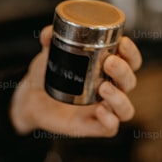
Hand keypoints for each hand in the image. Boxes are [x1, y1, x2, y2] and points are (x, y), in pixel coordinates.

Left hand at [9, 25, 142, 137]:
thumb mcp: (48, 54)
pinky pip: (110, 128)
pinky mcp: (91, 126)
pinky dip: (109, 120)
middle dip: (123, 72)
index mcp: (106, 69)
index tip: (122, 43)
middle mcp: (109, 89)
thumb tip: (49, 32)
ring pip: (126, 109)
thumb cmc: (47, 74)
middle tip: (108, 63)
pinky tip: (99, 110)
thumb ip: (50, 40)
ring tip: (103, 88)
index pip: (131, 61)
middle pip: (130, 82)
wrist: (30, 97)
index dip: (131, 53)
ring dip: (119, 98)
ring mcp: (102, 109)